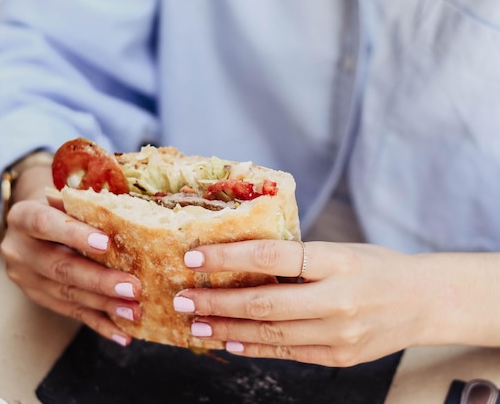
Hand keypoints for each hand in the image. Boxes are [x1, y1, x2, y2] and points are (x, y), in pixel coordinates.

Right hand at [0, 166, 140, 345]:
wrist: (31, 222)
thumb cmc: (61, 204)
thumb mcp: (66, 196)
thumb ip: (87, 204)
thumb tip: (132, 210)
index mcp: (24, 217)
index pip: (46, 224)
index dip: (75, 234)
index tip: (106, 244)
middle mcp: (20, 250)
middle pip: (60, 267)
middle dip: (100, 280)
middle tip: (133, 288)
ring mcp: (26, 278)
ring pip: (67, 295)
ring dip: (104, 305)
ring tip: (134, 311)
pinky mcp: (39, 297)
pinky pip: (71, 312)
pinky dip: (99, 323)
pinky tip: (122, 334)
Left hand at [173, 239, 436, 365]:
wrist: (423, 301)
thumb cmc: (377, 265)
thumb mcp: (341, 248)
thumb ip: (299, 257)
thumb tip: (243, 257)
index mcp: (339, 260)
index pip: (273, 255)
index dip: (229, 257)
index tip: (195, 257)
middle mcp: (339, 299)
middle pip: (265, 302)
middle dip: (217, 302)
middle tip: (183, 298)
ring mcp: (340, 334)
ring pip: (271, 333)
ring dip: (227, 329)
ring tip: (196, 324)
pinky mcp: (339, 358)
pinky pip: (288, 352)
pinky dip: (255, 347)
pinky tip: (230, 341)